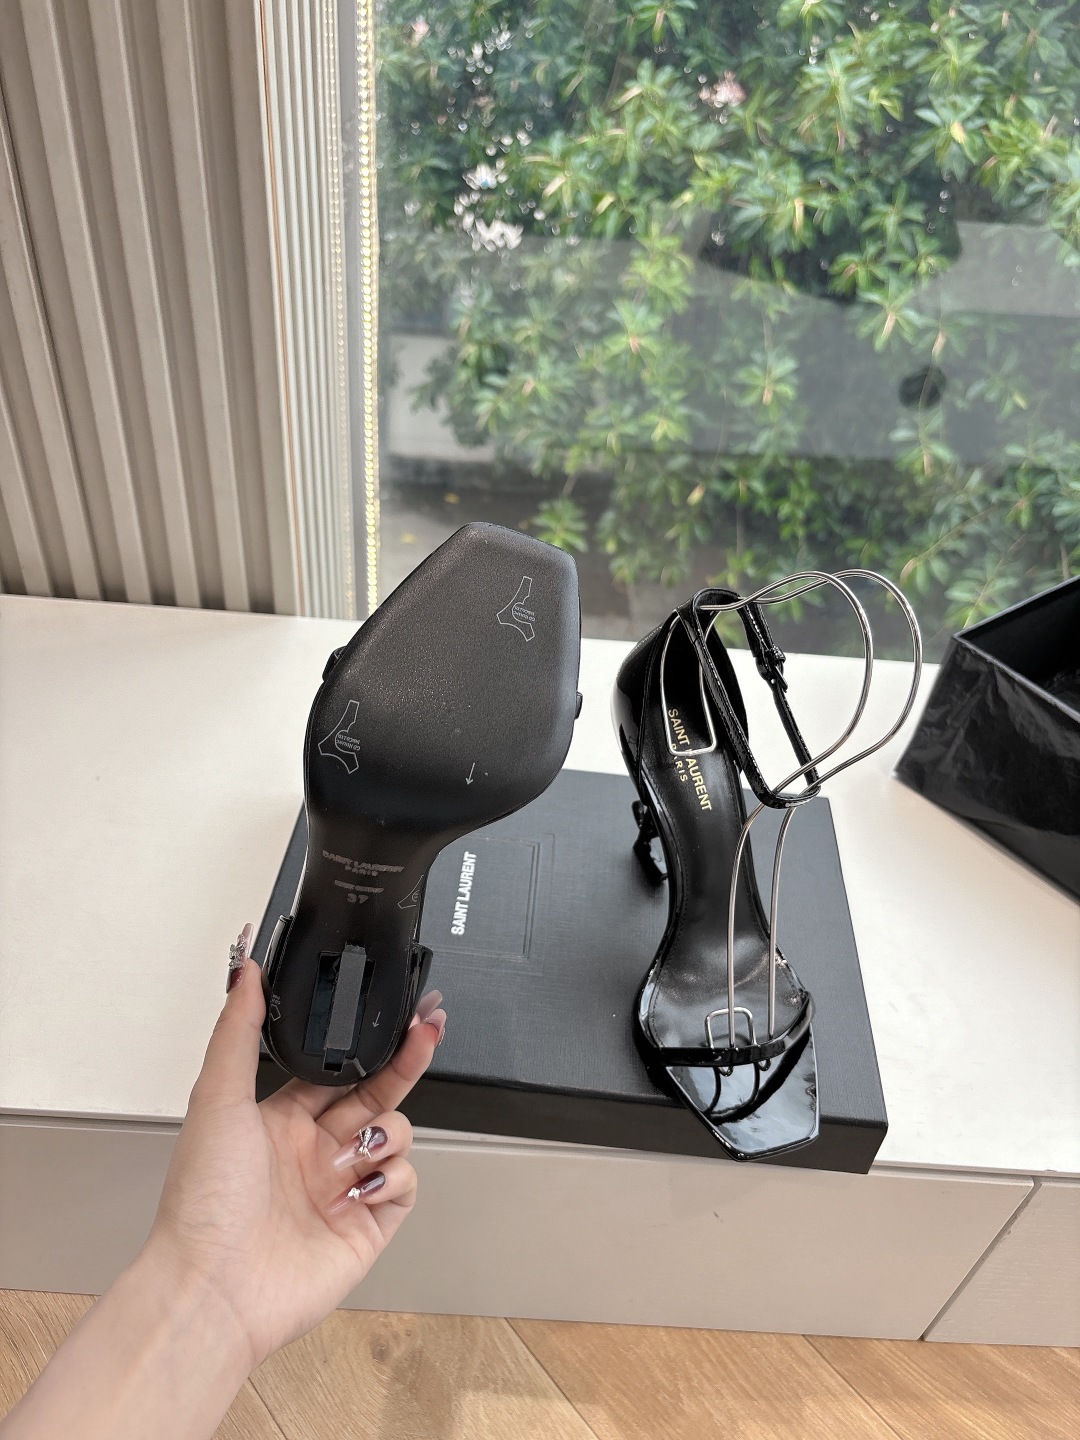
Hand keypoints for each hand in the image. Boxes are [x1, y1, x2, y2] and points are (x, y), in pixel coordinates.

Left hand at [145, 924, 445, 1370]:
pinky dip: (393, 1176)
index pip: (337, 1066)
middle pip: (376, 1090)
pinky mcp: (367, 1225)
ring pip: (396, 1132)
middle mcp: (313, 1150)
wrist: (215, 1289)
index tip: (398, 1010)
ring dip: (387, 1130)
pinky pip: (405, 1182)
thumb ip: (237, 1031)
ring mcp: (342, 1187)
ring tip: (359, 1150)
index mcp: (279, 1118)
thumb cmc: (204, 1202)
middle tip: (427, 1031)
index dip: (369, 1039)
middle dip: (404, 1060)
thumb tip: (244, 972)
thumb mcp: (217, 1100)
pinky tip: (362, 1185)